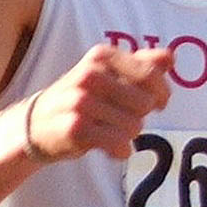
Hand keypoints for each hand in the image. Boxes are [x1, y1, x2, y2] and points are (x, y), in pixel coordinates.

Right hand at [26, 44, 172, 160]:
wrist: (35, 124)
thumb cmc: (82, 96)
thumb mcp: (108, 73)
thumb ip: (142, 63)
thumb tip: (170, 57)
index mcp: (102, 56)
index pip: (152, 73)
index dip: (162, 92)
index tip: (159, 103)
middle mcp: (91, 75)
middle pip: (145, 103)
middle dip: (140, 115)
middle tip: (120, 117)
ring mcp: (81, 101)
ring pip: (135, 126)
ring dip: (128, 134)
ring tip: (109, 130)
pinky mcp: (76, 128)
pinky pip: (119, 143)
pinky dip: (120, 150)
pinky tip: (109, 147)